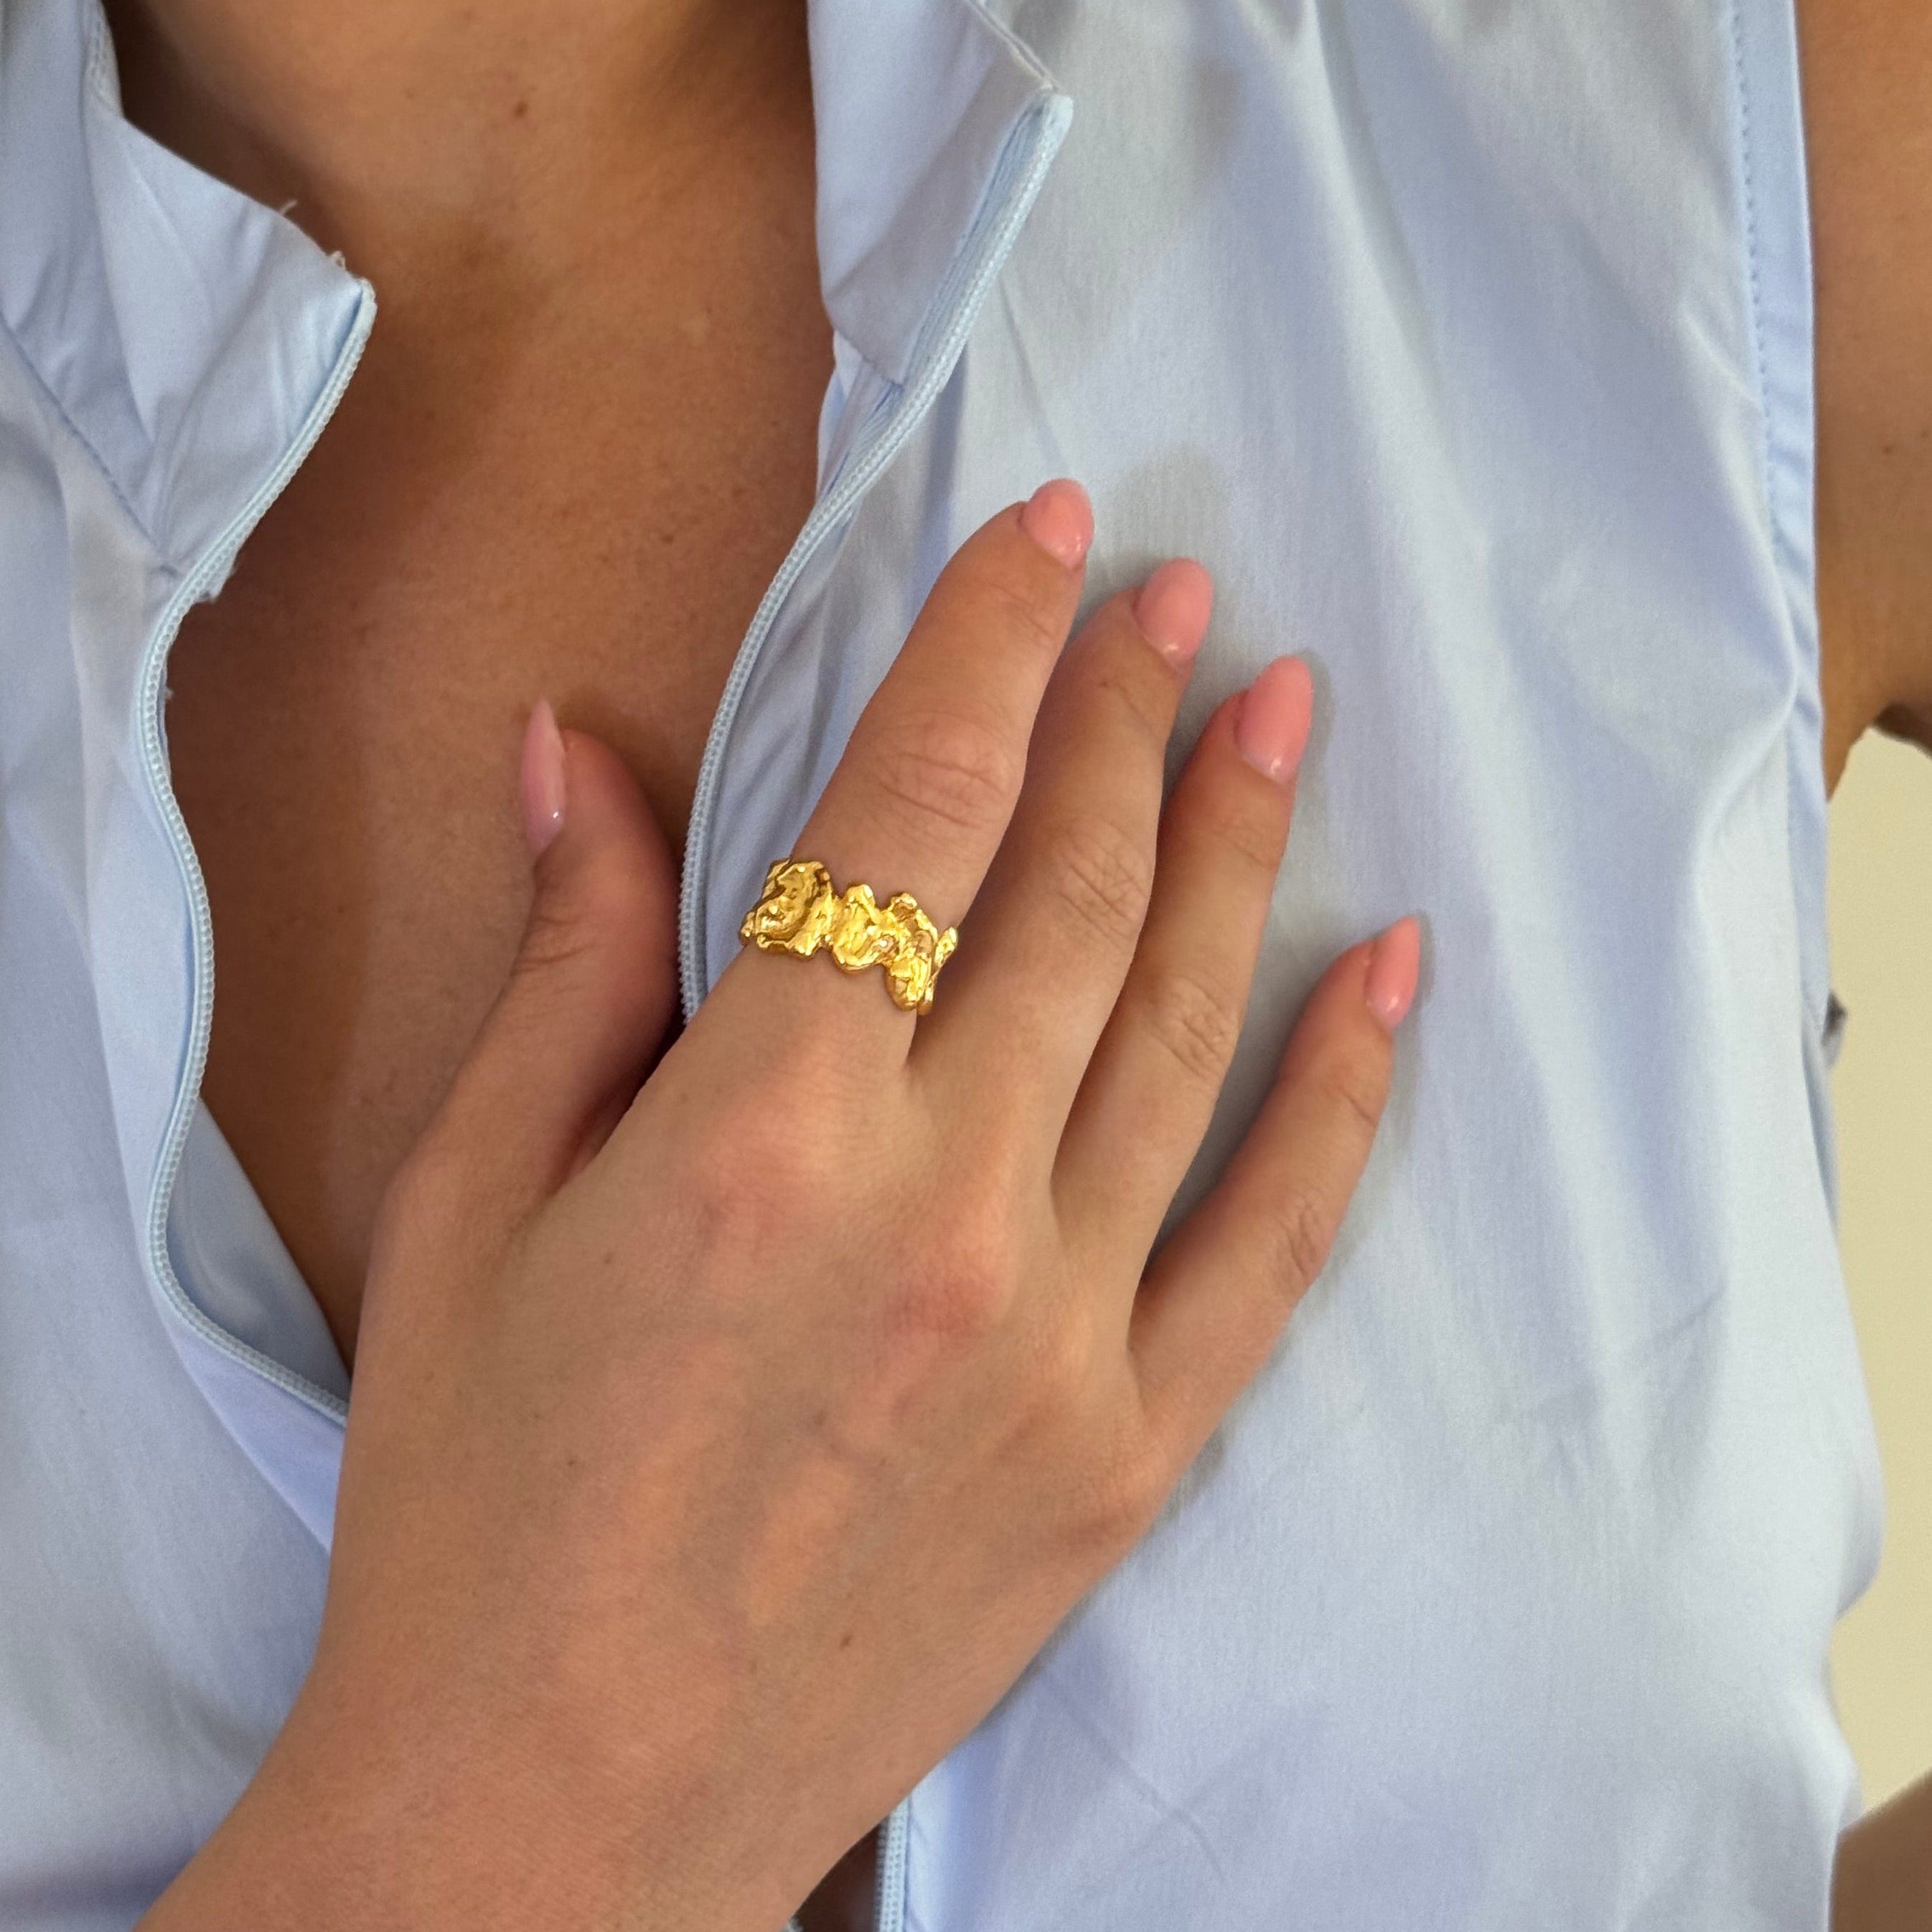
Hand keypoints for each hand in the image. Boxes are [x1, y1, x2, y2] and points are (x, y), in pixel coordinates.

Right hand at [143, 481, 1418, 1931]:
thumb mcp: (471, 1207)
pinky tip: (1389, 967)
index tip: (1052, 537)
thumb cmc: (475, 1499)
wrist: (554, 1800)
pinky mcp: (1127, 1449)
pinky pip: (1272, 1236)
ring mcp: (1061, 1333)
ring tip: (1280, 716)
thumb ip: (566, 964)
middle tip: (1182, 600)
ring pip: (1183, 1026)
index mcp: (763, 1128)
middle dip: (1128, 715)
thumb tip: (577, 752)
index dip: (989, 645)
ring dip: (1237, 847)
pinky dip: (1344, 1091)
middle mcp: (941, 1207)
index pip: (915, 810)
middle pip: (1072, 892)